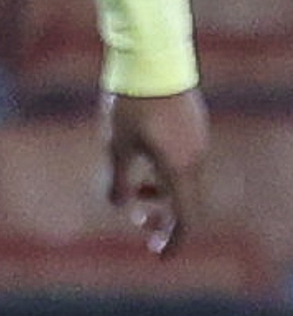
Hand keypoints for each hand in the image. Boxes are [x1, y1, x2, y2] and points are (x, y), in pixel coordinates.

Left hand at [104, 88, 206, 257]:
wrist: (153, 60)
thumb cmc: (130, 104)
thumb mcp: (116, 145)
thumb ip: (118, 180)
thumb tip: (120, 206)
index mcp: (179, 169)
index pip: (185, 219)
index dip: (175, 242)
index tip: (159, 256)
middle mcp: (196, 160)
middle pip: (187, 203)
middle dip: (165, 218)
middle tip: (141, 223)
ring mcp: (199, 142)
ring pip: (185, 181)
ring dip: (163, 194)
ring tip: (136, 189)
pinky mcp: (195, 128)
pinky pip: (185, 162)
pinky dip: (167, 173)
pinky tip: (143, 159)